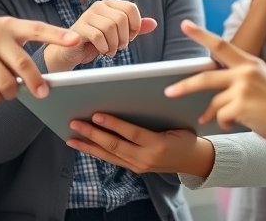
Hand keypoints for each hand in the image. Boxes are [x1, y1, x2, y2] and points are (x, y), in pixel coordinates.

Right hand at [0, 16, 81, 104]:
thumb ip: (19, 44)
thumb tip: (39, 74)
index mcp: (8, 25)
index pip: (37, 29)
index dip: (58, 35)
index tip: (76, 40)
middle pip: (24, 65)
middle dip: (37, 83)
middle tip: (43, 93)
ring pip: (7, 85)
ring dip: (11, 92)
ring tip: (8, 88)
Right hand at [44, 0, 157, 72]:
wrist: (71, 52)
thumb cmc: (96, 42)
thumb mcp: (119, 34)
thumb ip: (135, 28)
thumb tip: (153, 23)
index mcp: (109, 4)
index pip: (131, 8)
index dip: (135, 25)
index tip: (130, 36)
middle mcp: (98, 6)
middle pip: (122, 19)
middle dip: (124, 37)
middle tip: (120, 46)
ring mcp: (87, 15)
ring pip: (110, 27)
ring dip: (114, 44)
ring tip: (110, 49)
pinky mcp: (79, 28)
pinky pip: (98, 36)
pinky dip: (104, 47)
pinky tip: (102, 50)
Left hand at [65, 113, 214, 176]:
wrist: (194, 159)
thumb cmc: (185, 134)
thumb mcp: (176, 122)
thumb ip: (154, 114)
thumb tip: (132, 98)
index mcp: (158, 144)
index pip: (131, 133)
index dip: (113, 124)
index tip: (96, 114)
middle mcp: (146, 158)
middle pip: (115, 146)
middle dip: (93, 134)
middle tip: (75, 123)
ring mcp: (139, 166)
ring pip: (109, 155)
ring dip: (89, 146)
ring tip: (71, 138)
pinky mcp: (135, 168)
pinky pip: (113, 160)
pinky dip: (97, 152)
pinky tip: (85, 146)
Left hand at [164, 21, 265, 145]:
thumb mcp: (264, 82)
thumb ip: (243, 79)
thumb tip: (217, 90)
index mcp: (250, 63)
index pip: (221, 45)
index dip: (201, 34)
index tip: (185, 25)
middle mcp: (245, 73)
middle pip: (205, 77)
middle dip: (184, 85)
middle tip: (168, 91)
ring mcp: (242, 89)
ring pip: (213, 102)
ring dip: (208, 113)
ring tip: (203, 118)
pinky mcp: (241, 107)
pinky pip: (221, 117)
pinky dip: (224, 123)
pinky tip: (234, 124)